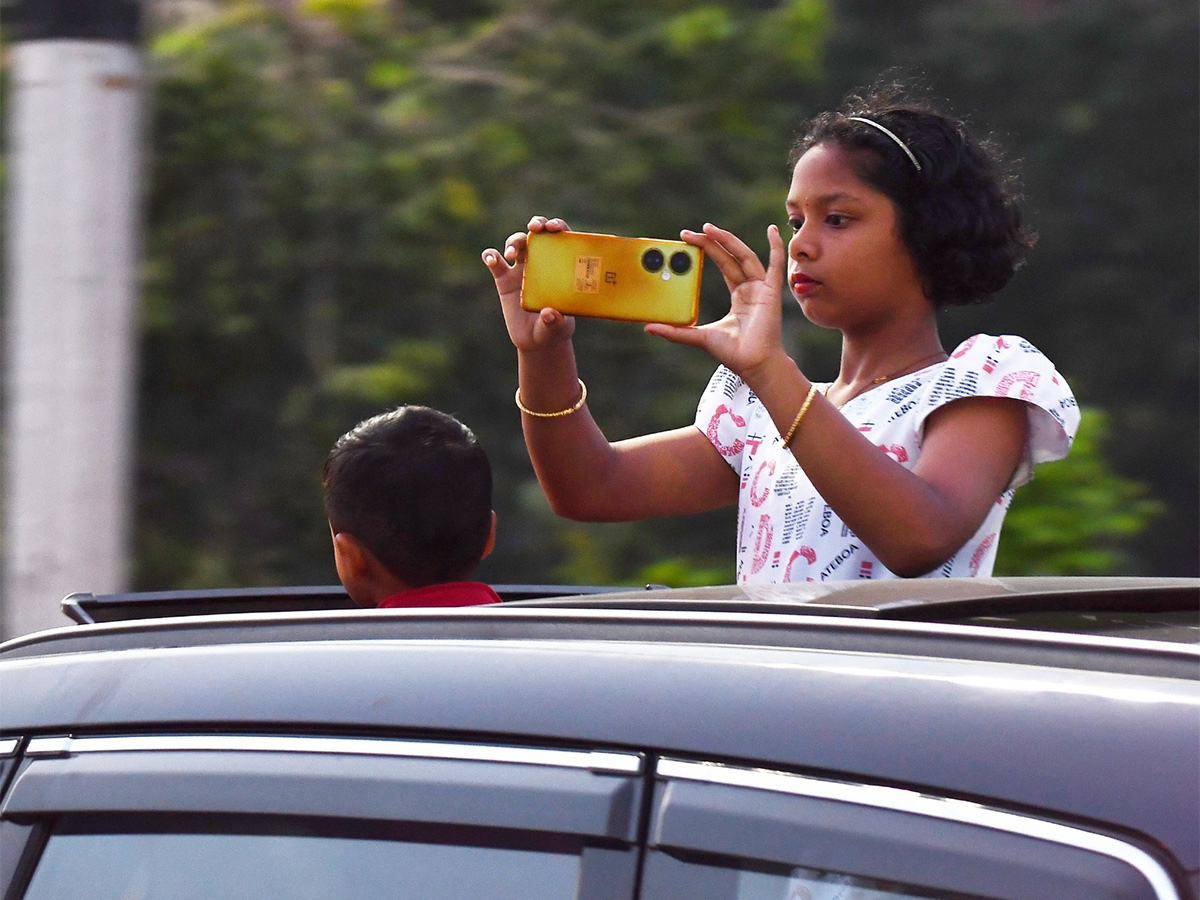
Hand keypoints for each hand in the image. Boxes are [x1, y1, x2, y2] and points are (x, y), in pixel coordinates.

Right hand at [482, 216, 575, 352]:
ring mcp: (521, 269)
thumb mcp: (557, 327)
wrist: (535, 339)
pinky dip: (491, 256)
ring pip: (517, 243)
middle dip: (537, 224)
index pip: (561, 238)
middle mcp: (541, 262)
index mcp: (559, 266)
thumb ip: (555, 321)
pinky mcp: (504, 279)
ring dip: (514, 242)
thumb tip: (549, 314)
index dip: (558, 226)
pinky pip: (495, 262)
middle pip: (537, 234)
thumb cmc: (554, 328)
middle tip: (535, 228)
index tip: (553, 227)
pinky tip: (491, 259)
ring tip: (511, 254)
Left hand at [645, 223, 788, 380]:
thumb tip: (649, 327)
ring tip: (711, 228)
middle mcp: (750, 289)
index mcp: (738, 296)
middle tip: (693, 231)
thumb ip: (676, 331)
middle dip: (712, 242)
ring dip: (729, 240)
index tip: (689, 240)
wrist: (753, 365)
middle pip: (731, 257)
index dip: (708, 250)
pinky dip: (775, 247)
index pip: (723, 265)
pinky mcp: (771, 292)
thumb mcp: (698, 337)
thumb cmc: (733, 354)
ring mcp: (762, 289)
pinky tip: (772, 230)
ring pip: (745, 256)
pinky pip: (775, 265)